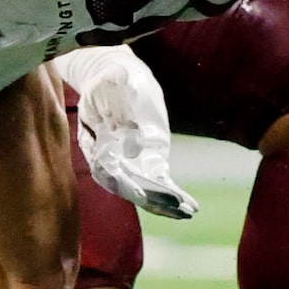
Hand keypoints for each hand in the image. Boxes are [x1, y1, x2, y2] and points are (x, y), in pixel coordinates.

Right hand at [70, 50, 197, 220]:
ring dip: (165, 203)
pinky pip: (161, 182)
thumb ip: (116, 99)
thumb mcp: (110, 83)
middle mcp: (114, 158)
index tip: (139, 193)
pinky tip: (190, 206)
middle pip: (130, 186)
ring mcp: (133, 161)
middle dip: (151, 198)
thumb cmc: (110, 80)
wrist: (117, 76)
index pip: (108, 170)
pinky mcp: (151, 159)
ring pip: (146, 190)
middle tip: (174, 205)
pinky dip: (173, 195)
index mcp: (98, 142)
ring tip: (187, 212)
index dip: (123, 182)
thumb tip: (128, 115)